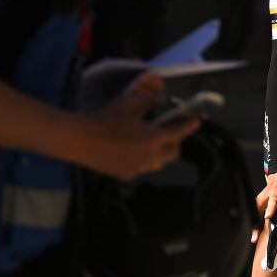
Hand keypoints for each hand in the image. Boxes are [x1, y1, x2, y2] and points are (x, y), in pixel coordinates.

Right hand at [78, 71, 200, 180]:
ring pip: (160, 162)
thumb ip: (150, 101)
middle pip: (174, 152)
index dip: (190, 125)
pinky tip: (134, 150)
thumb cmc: (104, 119)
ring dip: (161, 152)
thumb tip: (163, 102)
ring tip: (151, 141)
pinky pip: (144, 167)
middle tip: (169, 130)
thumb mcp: (129, 103)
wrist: (79, 139)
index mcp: (151, 138)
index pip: (179, 132)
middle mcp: (149, 156)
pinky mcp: (127, 175)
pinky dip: (145, 159)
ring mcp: (138, 168)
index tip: (197, 120)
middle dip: (176, 141)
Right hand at [251, 171, 276, 242]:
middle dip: (257, 223)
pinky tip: (254, 231)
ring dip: (254, 225)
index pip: (273, 201)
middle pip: (259, 209)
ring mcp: (261, 197)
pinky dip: (254, 221)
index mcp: (276, 193)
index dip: (270, 209)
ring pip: (254, 212)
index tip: (267, 216)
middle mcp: (266, 195)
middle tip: (256, 236)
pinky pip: (254, 212)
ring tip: (254, 237)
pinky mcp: (258, 200)